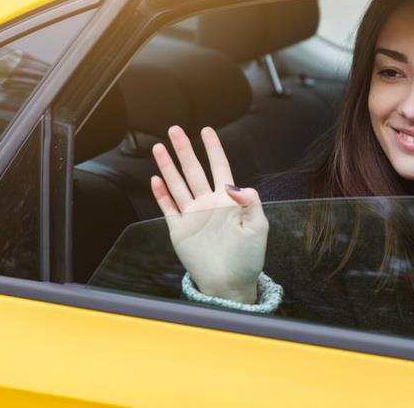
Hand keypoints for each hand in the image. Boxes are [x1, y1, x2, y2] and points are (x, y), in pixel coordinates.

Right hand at [150, 125, 267, 303]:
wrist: (230, 283)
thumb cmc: (248, 257)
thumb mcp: (258, 227)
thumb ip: (251, 203)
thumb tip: (237, 186)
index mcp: (228, 201)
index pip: (219, 167)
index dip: (213, 149)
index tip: (207, 131)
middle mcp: (208, 203)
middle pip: (193, 170)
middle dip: (184, 150)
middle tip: (174, 130)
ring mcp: (192, 215)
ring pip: (178, 184)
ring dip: (168, 166)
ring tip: (159, 148)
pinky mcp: (180, 230)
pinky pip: (168, 207)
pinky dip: (161, 194)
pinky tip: (156, 179)